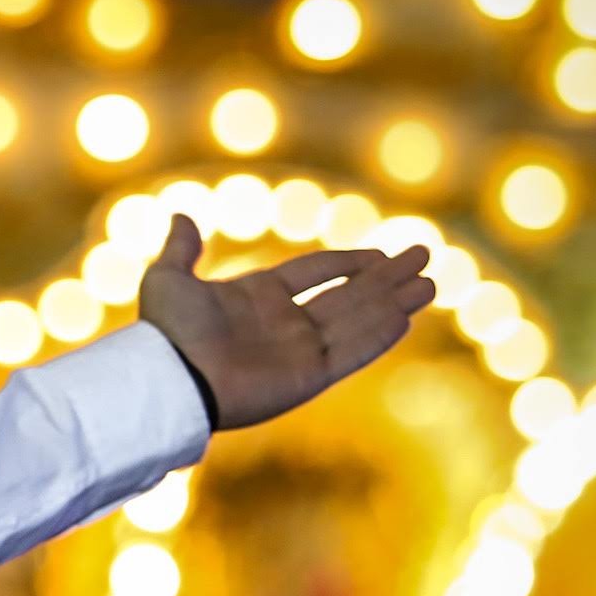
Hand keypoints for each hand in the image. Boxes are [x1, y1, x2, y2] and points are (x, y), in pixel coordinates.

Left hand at [138, 215, 433, 429]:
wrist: (170, 378)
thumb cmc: (165, 332)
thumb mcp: (168, 279)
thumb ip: (181, 250)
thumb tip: (180, 218)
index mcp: (256, 299)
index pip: (314, 274)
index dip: (347, 262)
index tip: (380, 253)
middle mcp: (283, 325)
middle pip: (347, 295)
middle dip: (387, 278)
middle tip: (425, 257)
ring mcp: (298, 352)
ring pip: (358, 320)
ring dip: (395, 301)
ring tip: (431, 282)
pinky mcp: (309, 377)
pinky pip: (352, 350)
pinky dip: (380, 332)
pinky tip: (407, 315)